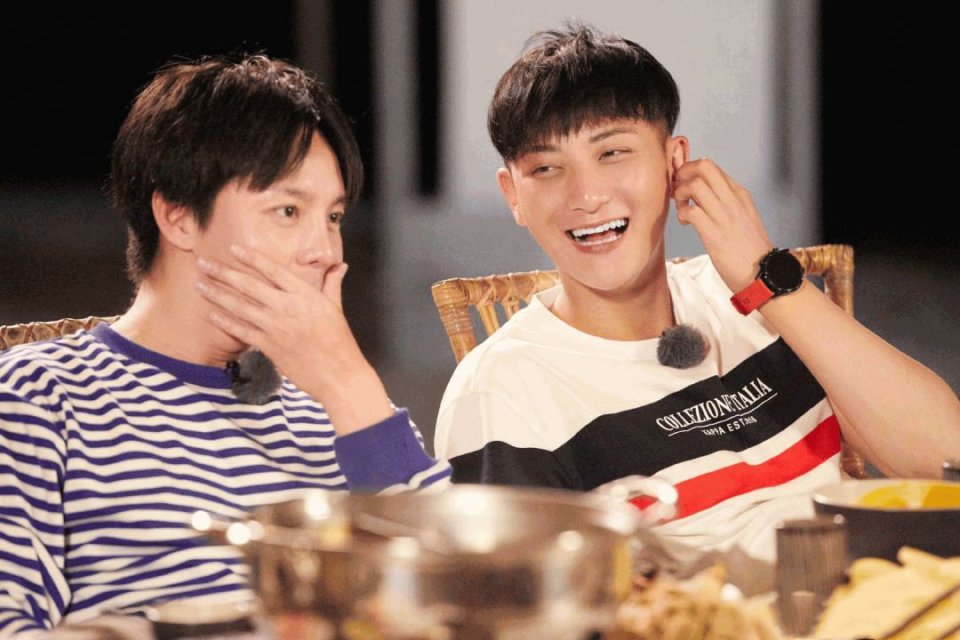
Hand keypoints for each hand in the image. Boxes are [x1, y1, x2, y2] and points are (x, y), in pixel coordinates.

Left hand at [194, 244, 366, 400]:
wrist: (339, 373)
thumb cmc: (340, 341)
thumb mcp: (336, 308)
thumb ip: (332, 284)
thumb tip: (339, 265)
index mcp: (305, 294)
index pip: (273, 269)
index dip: (251, 258)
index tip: (233, 248)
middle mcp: (288, 307)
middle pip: (249, 285)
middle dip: (223, 273)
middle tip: (203, 263)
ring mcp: (277, 327)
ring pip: (240, 306)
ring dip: (217, 295)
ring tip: (200, 285)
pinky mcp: (270, 346)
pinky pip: (242, 331)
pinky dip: (226, 323)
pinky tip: (212, 315)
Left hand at [672, 157, 773, 292]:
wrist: (764, 273)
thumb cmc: (750, 249)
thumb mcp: (743, 216)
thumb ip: (726, 202)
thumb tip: (704, 193)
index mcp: (740, 194)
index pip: (712, 167)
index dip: (691, 171)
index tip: (683, 184)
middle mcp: (733, 200)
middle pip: (704, 166)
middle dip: (683, 173)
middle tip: (678, 189)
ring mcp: (725, 216)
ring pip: (695, 185)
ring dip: (680, 194)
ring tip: (682, 209)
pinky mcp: (715, 234)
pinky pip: (691, 212)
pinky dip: (682, 214)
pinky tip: (685, 223)